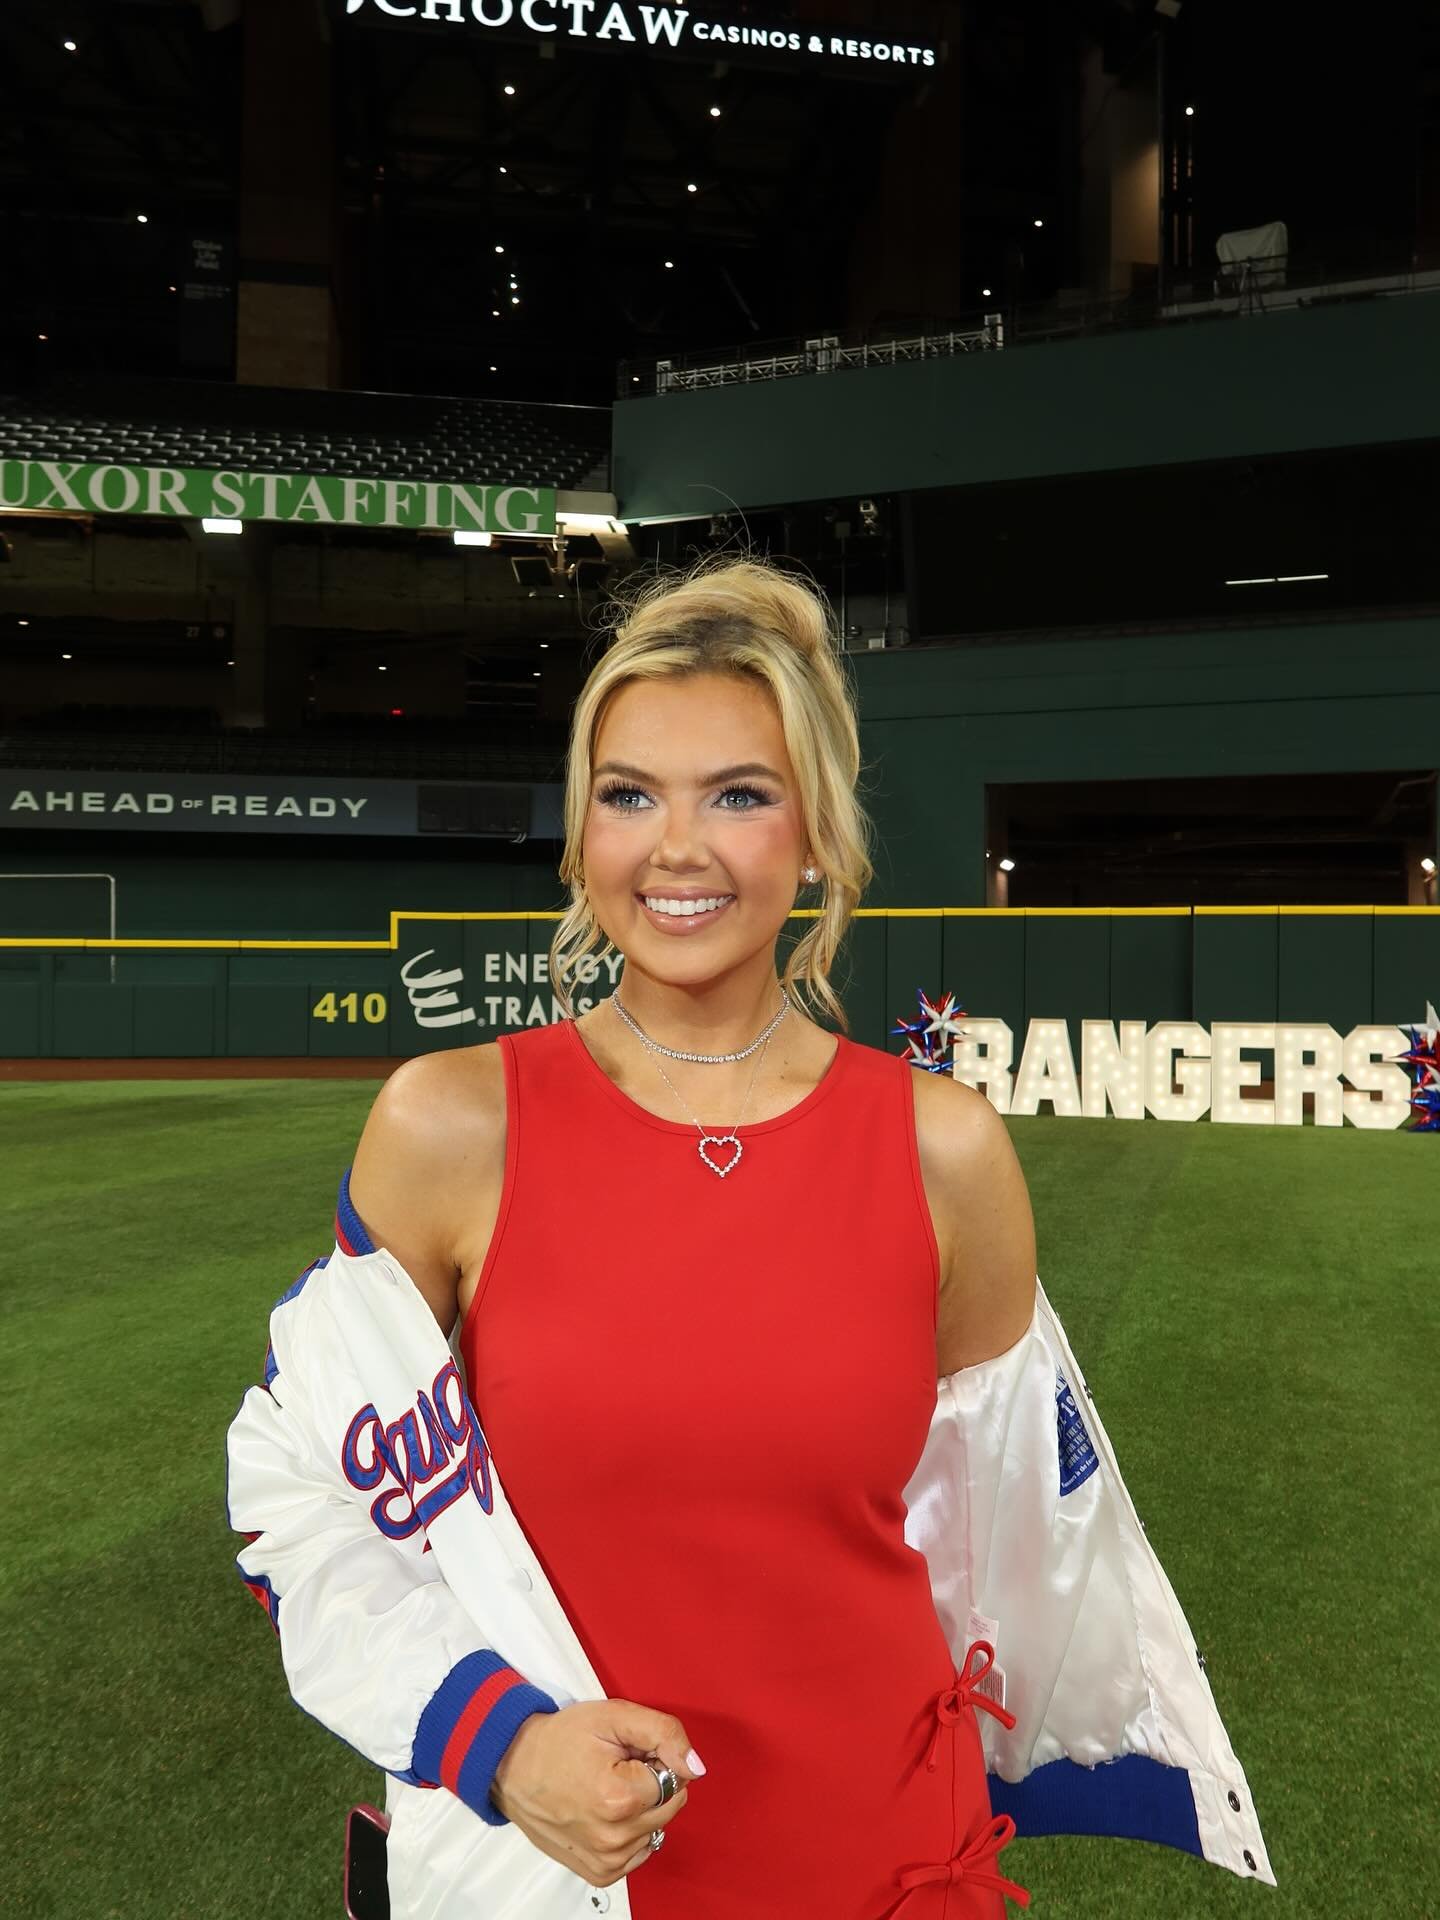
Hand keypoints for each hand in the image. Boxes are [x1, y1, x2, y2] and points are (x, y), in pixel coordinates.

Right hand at [489, 1699, 702, 1887]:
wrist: (512, 1768)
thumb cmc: (558, 1741)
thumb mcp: (613, 1716)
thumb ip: (663, 1733)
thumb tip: (695, 1766)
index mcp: (620, 1798)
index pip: (675, 1777)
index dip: (655, 1757)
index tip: (627, 1752)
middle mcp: (614, 1838)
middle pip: (670, 1805)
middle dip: (651, 1781)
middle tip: (616, 1767)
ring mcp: (606, 1860)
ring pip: (656, 1828)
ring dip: (640, 1807)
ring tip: (606, 1787)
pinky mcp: (599, 1873)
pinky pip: (639, 1851)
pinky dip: (630, 1830)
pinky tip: (606, 1811)